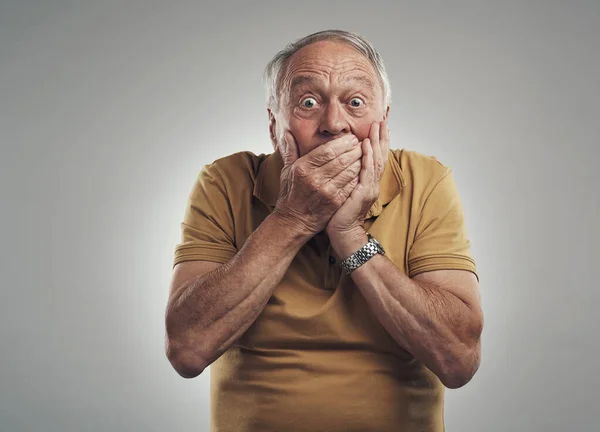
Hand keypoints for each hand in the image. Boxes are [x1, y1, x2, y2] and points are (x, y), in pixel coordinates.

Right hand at [272, 132, 362, 236]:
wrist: (293, 221)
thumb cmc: (291, 193)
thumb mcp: (287, 171)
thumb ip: (290, 150)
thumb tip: (289, 132)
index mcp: (303, 168)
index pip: (328, 150)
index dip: (343, 142)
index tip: (351, 138)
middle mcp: (315, 179)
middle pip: (341, 159)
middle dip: (355, 149)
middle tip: (361, 143)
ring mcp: (327, 192)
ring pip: (350, 171)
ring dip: (360, 161)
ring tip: (364, 154)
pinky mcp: (336, 202)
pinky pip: (352, 185)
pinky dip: (359, 175)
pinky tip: (363, 170)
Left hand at [326, 120, 389, 255]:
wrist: (343, 234)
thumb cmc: (340, 213)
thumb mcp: (344, 189)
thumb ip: (345, 175)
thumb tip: (340, 161)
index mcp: (368, 182)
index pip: (375, 157)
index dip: (379, 141)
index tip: (379, 125)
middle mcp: (372, 183)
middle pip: (380, 155)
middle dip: (381, 136)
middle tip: (382, 119)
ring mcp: (369, 188)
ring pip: (375, 160)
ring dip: (376, 142)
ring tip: (377, 126)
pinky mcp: (363, 193)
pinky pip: (366, 172)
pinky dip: (367, 157)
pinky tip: (366, 145)